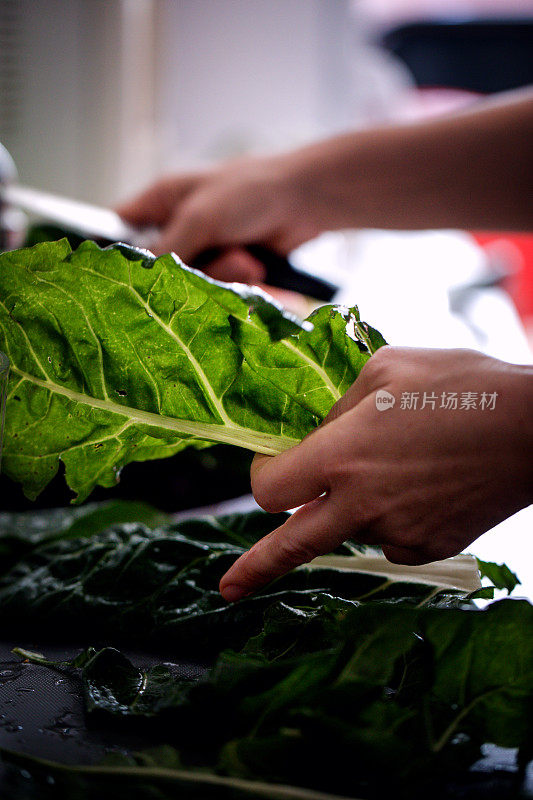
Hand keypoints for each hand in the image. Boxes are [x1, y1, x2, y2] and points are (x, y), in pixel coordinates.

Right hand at [116, 155, 319, 280]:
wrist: (307, 201)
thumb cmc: (252, 191)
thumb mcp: (201, 217)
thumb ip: (167, 248)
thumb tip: (139, 277)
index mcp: (162, 201)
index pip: (121, 229)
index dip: (117, 254)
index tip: (120, 278)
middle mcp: (180, 226)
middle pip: (162, 269)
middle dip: (193, 272)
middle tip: (219, 257)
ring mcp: (206, 249)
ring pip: (195, 284)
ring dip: (225, 276)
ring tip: (248, 260)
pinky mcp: (230, 268)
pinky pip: (222, 290)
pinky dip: (241, 284)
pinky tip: (258, 268)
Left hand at [219, 347, 532, 601]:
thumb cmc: (460, 385)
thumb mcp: (385, 371)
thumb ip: (337, 409)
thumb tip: (315, 436)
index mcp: (341, 456)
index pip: (269, 489)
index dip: (262, 477)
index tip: (270, 467)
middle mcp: (361, 504)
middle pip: (290, 546)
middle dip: (255, 568)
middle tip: (228, 588)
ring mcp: (396, 533)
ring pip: (349, 528)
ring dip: (351, 506)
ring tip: (397, 463)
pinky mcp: (427, 548)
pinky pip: (390, 536)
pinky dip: (391, 515)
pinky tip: (422, 483)